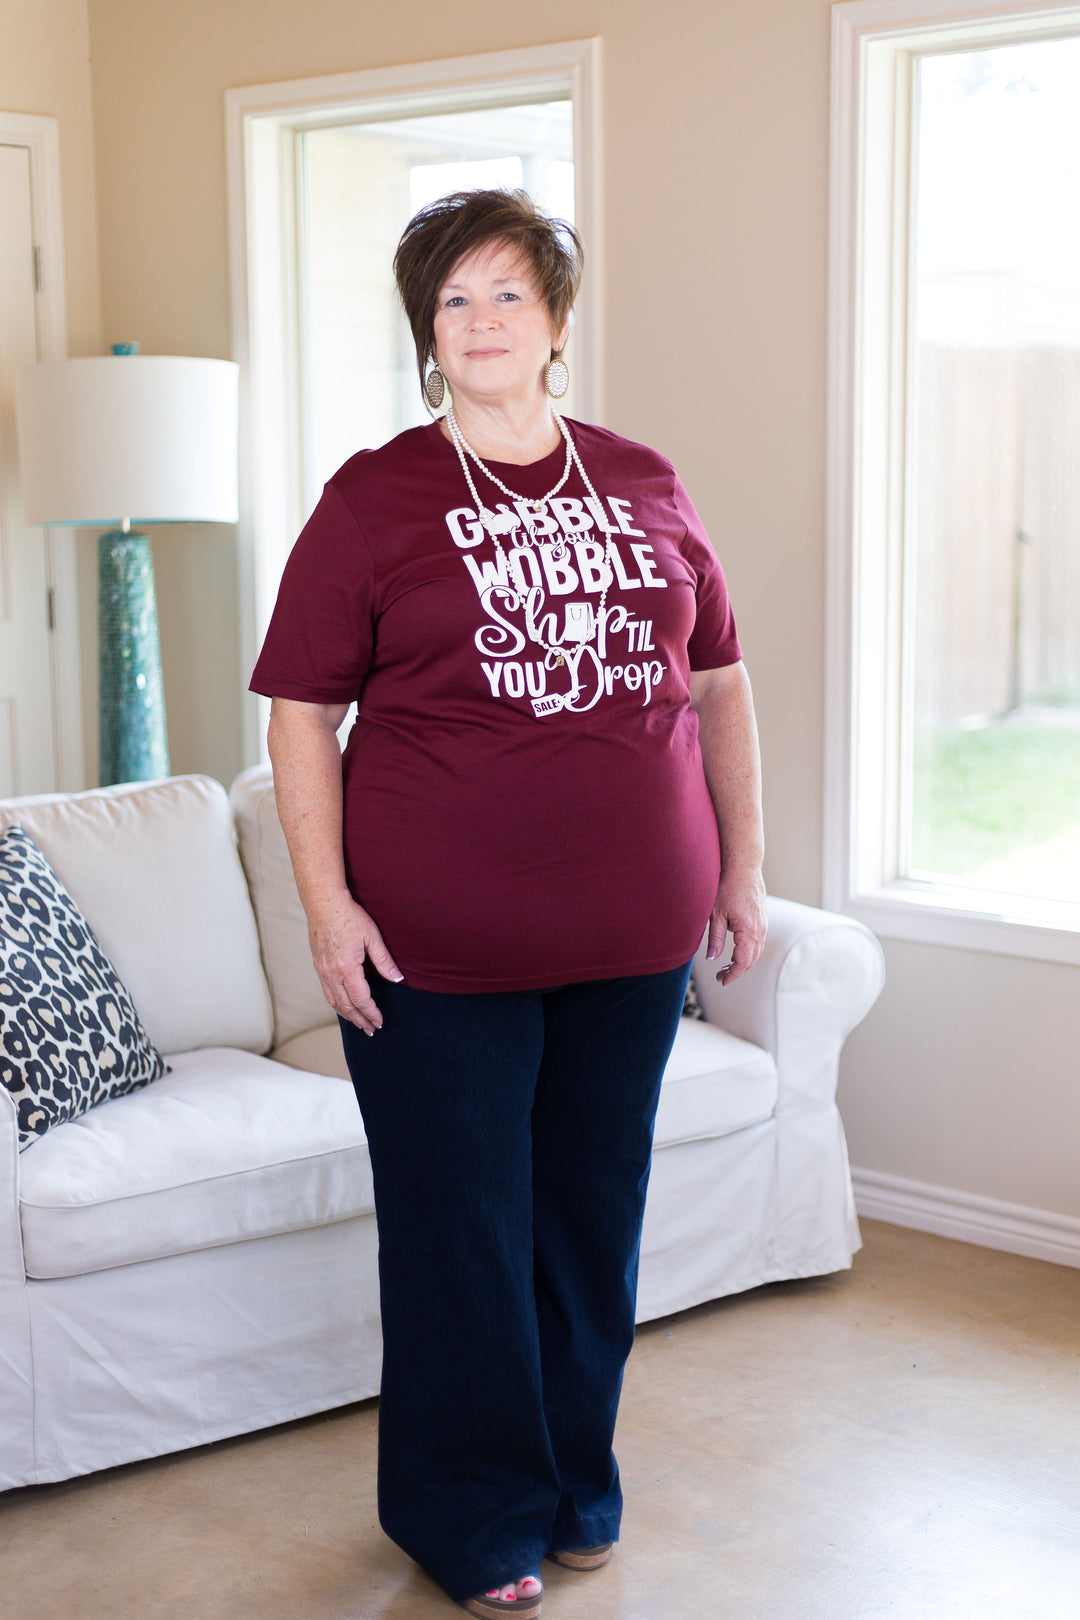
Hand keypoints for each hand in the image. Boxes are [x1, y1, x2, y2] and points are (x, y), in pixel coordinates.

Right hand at [308, 895, 402, 1034]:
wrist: (324, 903)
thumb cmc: (349, 916)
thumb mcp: (372, 937)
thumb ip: (385, 961)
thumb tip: (398, 979)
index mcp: (347, 967)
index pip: (361, 999)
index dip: (371, 1013)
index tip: (380, 1022)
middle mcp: (331, 973)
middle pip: (346, 1006)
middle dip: (360, 1020)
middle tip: (371, 1030)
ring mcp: (322, 971)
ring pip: (334, 1002)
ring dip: (347, 1016)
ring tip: (359, 1025)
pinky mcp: (318, 967)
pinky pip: (327, 993)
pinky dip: (337, 1005)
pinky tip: (344, 1008)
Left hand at [705, 866, 766, 985]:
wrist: (743, 867)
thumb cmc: (727, 887)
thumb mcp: (716, 915)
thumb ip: (715, 939)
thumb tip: (712, 959)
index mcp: (749, 931)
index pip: (743, 962)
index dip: (732, 974)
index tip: (722, 981)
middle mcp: (760, 930)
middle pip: (751, 960)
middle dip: (736, 970)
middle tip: (720, 976)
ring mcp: (763, 925)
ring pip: (756, 952)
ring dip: (742, 962)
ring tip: (725, 966)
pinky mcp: (763, 920)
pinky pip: (757, 942)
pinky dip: (748, 951)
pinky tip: (735, 951)